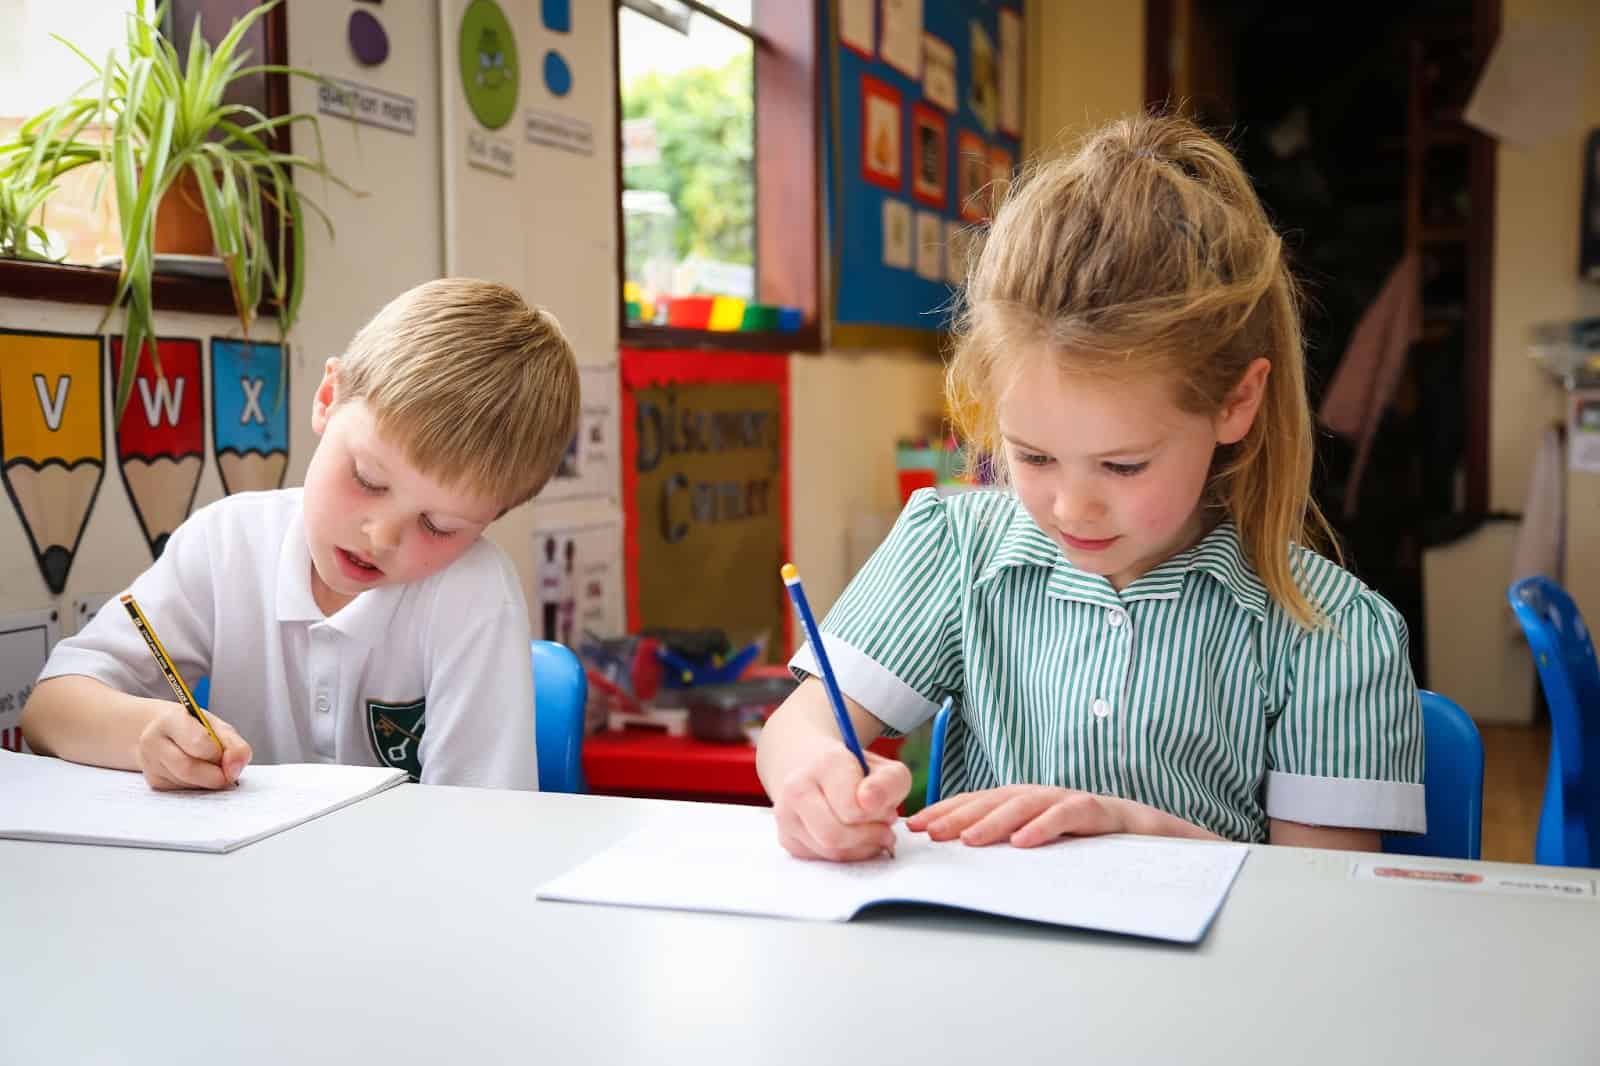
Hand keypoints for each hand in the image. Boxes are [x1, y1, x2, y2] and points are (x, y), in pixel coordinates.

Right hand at [135, 700, 251, 790]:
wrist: (164, 731)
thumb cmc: (195, 727)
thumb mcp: (217, 726)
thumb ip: (234, 745)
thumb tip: (235, 769)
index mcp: (171, 719)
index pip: (198, 742)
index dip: (219, 754)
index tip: (230, 757)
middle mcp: (153, 741)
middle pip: (188, 768)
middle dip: (215, 775)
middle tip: (227, 772)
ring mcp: (150, 763)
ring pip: (185, 783)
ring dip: (207, 782)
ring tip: (213, 769)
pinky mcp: (153, 781)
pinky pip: (182, 790)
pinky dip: (198, 786)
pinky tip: (200, 774)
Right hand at [771, 747, 911, 861]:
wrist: (820, 771)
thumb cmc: (859, 775)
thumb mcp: (887, 771)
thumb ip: (888, 783)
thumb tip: (868, 802)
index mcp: (826, 763)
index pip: (853, 809)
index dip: (879, 815)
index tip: (887, 810)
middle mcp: (798, 786)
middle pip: (835, 835)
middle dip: (868, 837)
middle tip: (884, 828)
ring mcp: (786, 814)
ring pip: (830, 851)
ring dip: (860, 848)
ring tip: (871, 831)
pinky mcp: (786, 837)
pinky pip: (822, 860)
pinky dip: (845, 854)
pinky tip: (852, 837)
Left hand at [907, 785, 1138, 847]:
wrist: (1158, 839)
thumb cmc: (1096, 846)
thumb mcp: (1047, 846)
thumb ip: (1011, 845)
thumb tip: (963, 857)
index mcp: (1028, 803)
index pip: (979, 801)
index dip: (947, 810)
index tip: (915, 825)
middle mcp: (1045, 796)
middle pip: (994, 799)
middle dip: (959, 814)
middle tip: (929, 832)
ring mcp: (1071, 800)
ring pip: (1026, 804)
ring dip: (994, 820)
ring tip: (967, 839)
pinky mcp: (1101, 812)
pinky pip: (1069, 816)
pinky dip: (1045, 827)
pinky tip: (1023, 842)